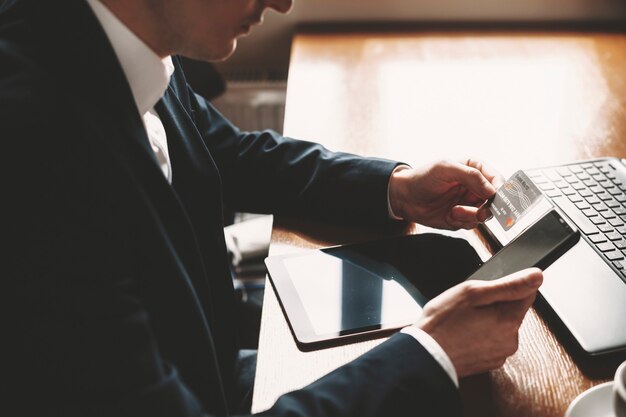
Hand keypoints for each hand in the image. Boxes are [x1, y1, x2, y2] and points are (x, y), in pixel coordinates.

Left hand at [388, 159, 503, 229]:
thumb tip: (492, 190)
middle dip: (488, 207)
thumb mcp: (445, 168)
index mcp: (475, 169)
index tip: (496, 197)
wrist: (405, 198)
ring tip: (455, 211)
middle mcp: (476, 186)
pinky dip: (462, 221)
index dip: (500, 189)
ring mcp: (470, 202)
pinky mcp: (463, 217)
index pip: (497, 179)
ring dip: (471, 215)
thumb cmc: (423, 178)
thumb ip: (470, 175)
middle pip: (496, 199)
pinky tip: (449, 215)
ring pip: (486, 214)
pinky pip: (473, 224)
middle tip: (480, 211)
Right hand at [413, 268, 542, 377]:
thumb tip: (536, 276)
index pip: (527, 293)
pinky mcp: (489, 362)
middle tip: (469, 307)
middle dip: (494, 305)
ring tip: (463, 321)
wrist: (426, 354)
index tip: (487, 290)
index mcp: (510, 321)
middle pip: (512, 311)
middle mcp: (511, 341)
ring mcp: (500, 354)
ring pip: (500, 326)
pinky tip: (463, 334)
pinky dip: (480, 335)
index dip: (506, 286)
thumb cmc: (443, 323)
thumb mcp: (473, 293)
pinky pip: (491, 341)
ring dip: (487, 320)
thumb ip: (509, 285)